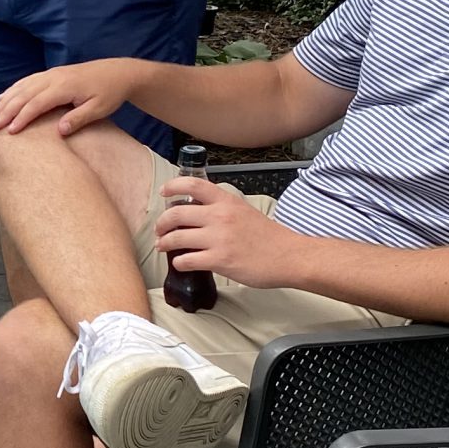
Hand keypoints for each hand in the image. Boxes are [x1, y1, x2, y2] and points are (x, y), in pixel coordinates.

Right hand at [0, 58, 148, 137]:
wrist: (119, 73)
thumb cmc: (110, 93)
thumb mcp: (99, 109)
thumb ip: (78, 119)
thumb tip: (59, 131)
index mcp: (65, 87)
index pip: (37, 104)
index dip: (22, 117)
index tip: (10, 131)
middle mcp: (55, 77)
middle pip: (25, 94)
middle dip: (7, 109)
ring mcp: (52, 74)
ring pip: (24, 86)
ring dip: (7, 99)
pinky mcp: (54, 73)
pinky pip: (29, 80)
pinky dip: (15, 89)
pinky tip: (5, 96)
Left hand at [154, 178, 308, 289]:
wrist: (289, 256)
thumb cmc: (269, 237)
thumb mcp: (244, 211)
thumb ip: (222, 208)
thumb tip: (198, 211)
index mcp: (226, 201)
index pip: (193, 184)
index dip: (173, 186)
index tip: (164, 192)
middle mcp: (220, 216)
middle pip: (176, 213)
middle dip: (162, 223)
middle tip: (159, 229)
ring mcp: (219, 239)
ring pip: (176, 238)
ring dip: (164, 243)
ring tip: (163, 246)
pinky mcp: (220, 260)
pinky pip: (187, 260)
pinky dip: (179, 262)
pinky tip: (181, 263)